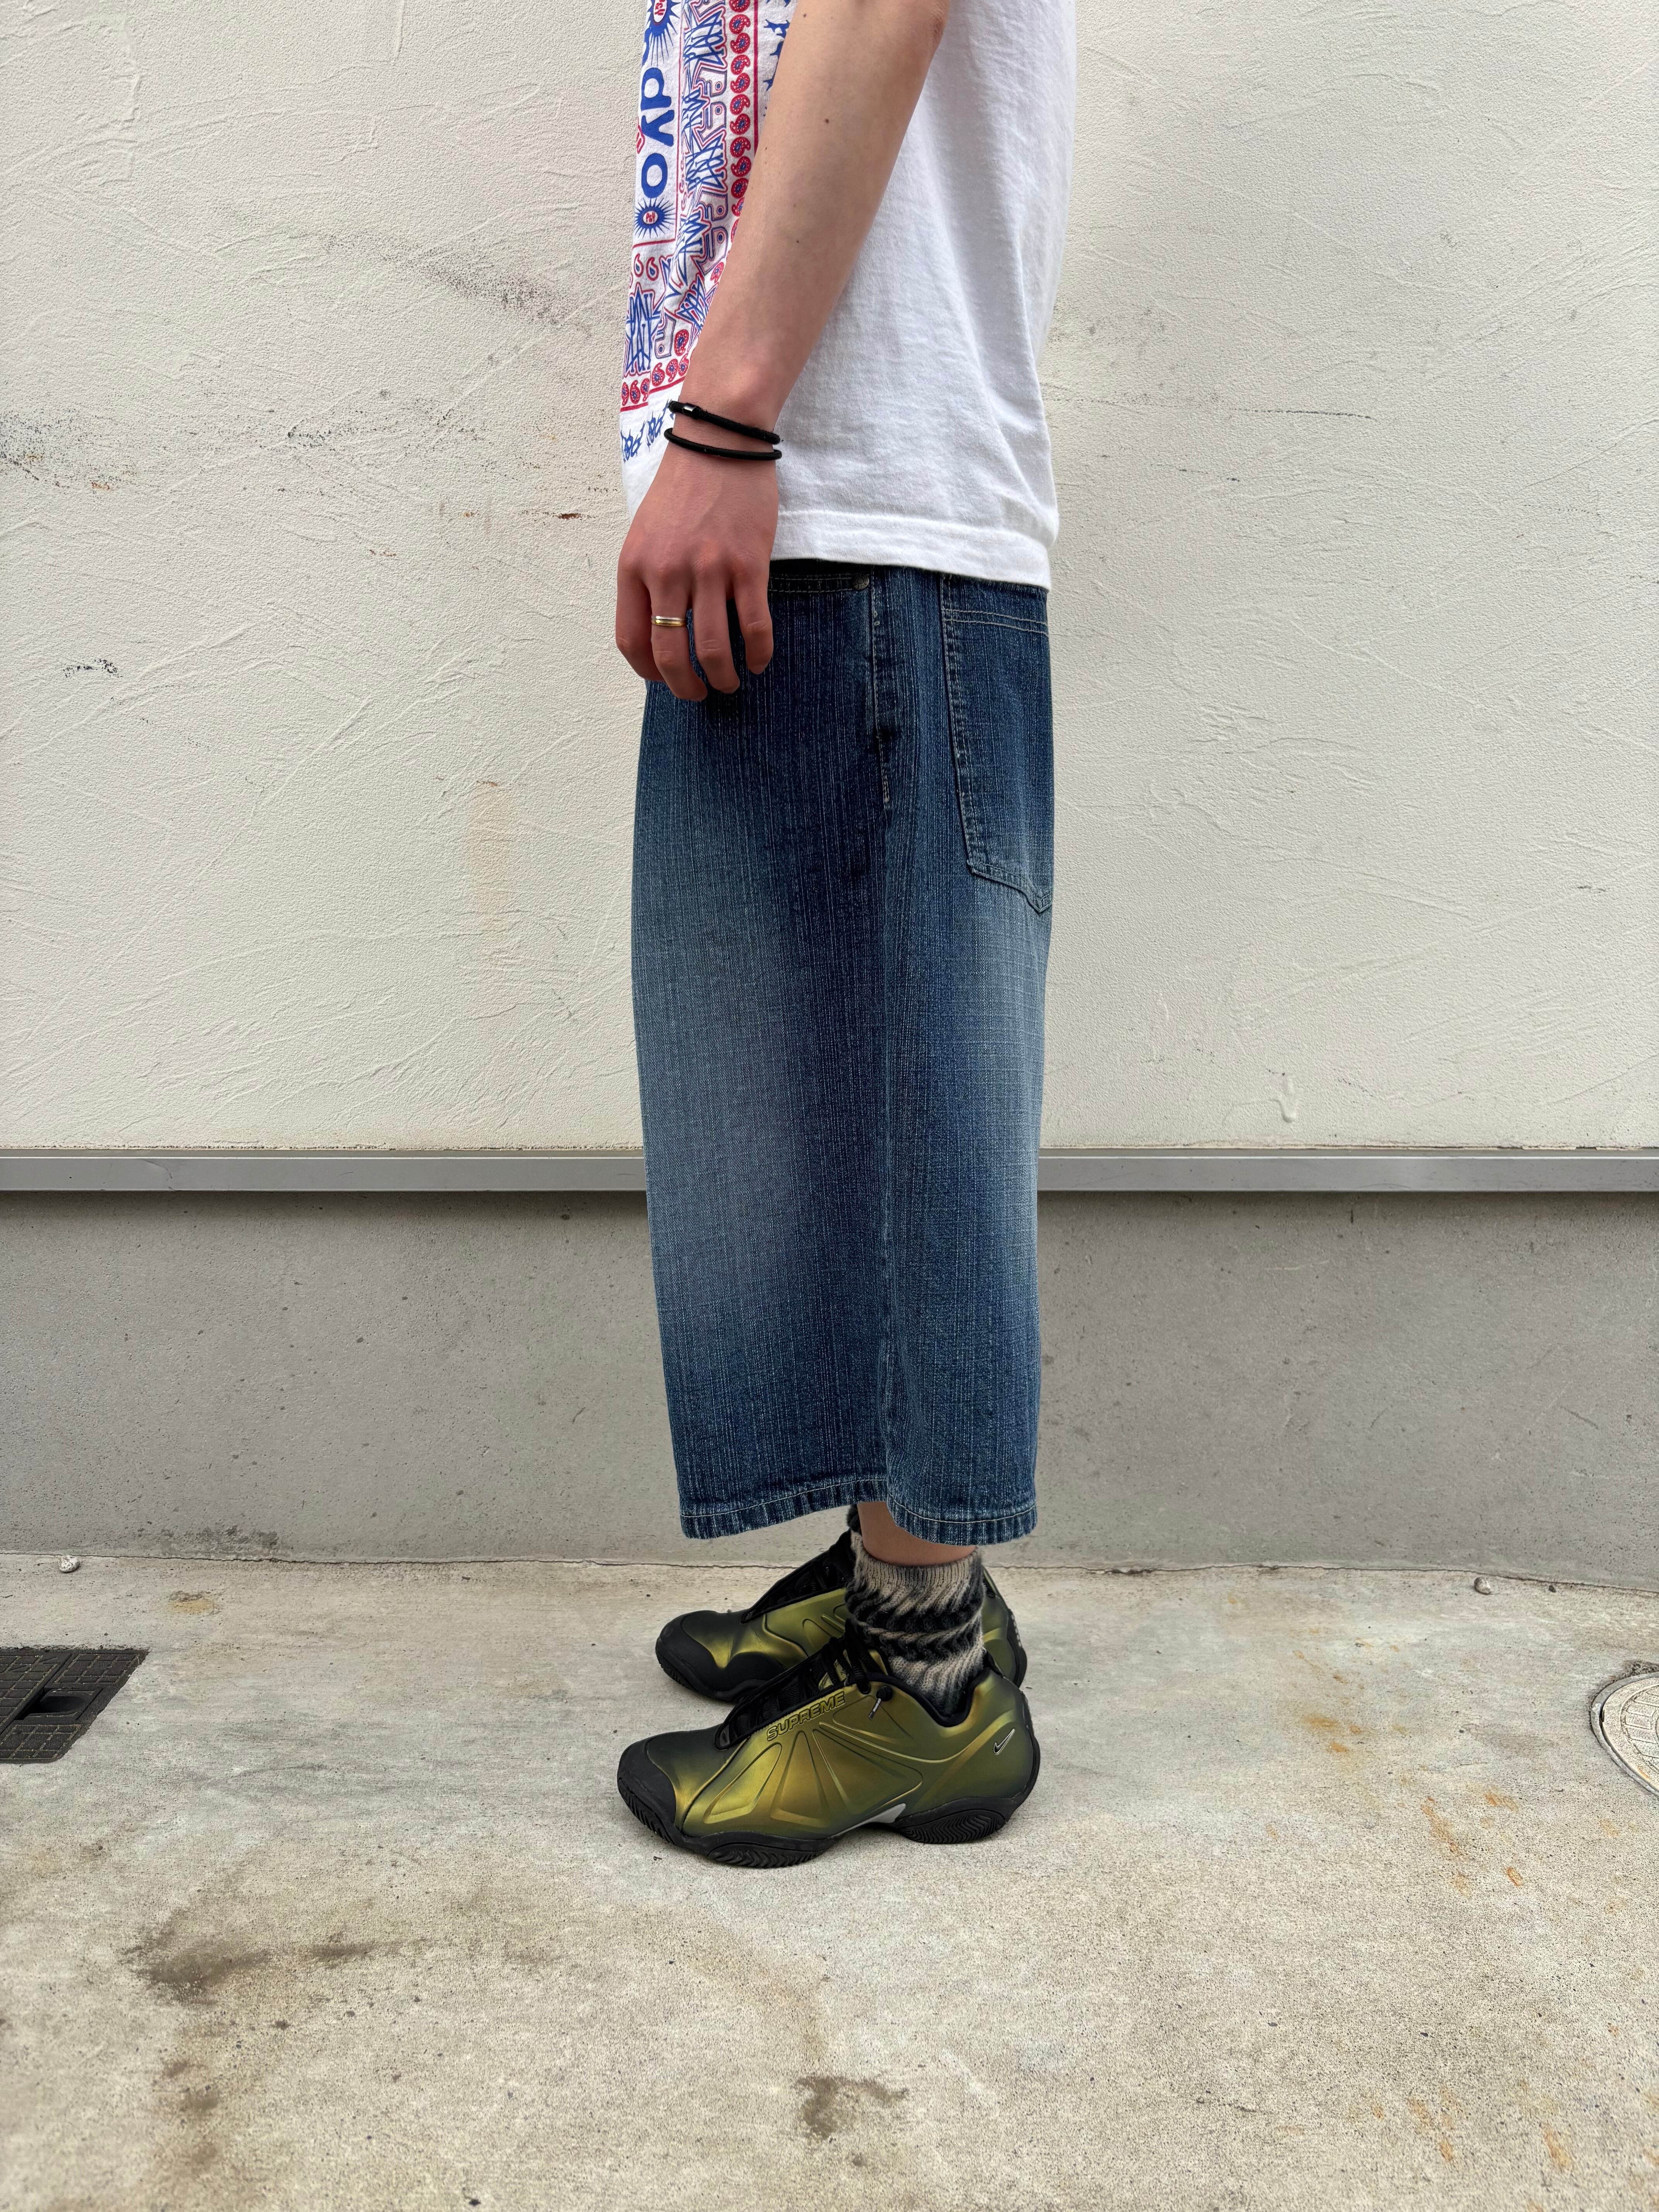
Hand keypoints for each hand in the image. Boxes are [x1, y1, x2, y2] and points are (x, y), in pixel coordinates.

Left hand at [615, 430, 777, 700]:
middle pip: (670, 654)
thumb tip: (660, 629)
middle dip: (686, 687)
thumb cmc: (684, 488)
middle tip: (700, 694)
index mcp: (635, 566)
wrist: (719, 440)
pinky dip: (758, 654)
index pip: (632, 640)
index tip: (664, 680)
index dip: (649, 673)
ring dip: (723, 677)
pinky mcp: (748, 565)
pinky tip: (759, 661)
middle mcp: (667, 572)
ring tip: (731, 683)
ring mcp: (708, 570)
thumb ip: (648, 578)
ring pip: (712, 648)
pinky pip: (754, 627)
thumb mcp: (646, 532)